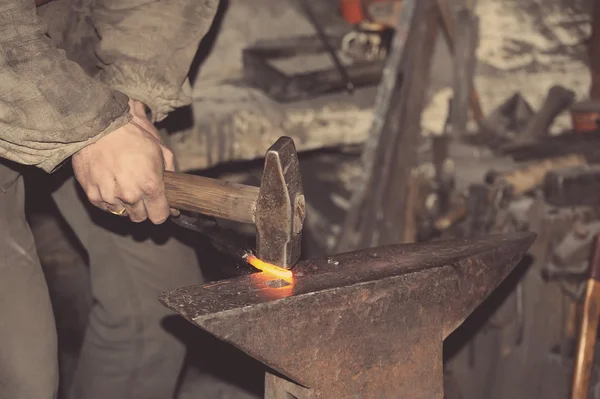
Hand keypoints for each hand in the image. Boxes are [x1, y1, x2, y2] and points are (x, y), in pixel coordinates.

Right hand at [72, 99, 174, 223]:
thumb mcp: (162, 151)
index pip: (159, 217)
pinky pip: (105, 207)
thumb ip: (170, 175)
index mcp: (150, 185)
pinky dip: (109, 200)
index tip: (160, 206)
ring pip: (122, 213)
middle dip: (143, 208)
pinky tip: (111, 183)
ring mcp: (109, 196)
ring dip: (125, 204)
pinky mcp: (92, 195)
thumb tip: (175, 193)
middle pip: (140, 217)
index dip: (161, 212)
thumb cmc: (133, 136)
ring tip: (124, 184)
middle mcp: (130, 195)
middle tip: (141, 192)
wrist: (100, 126)